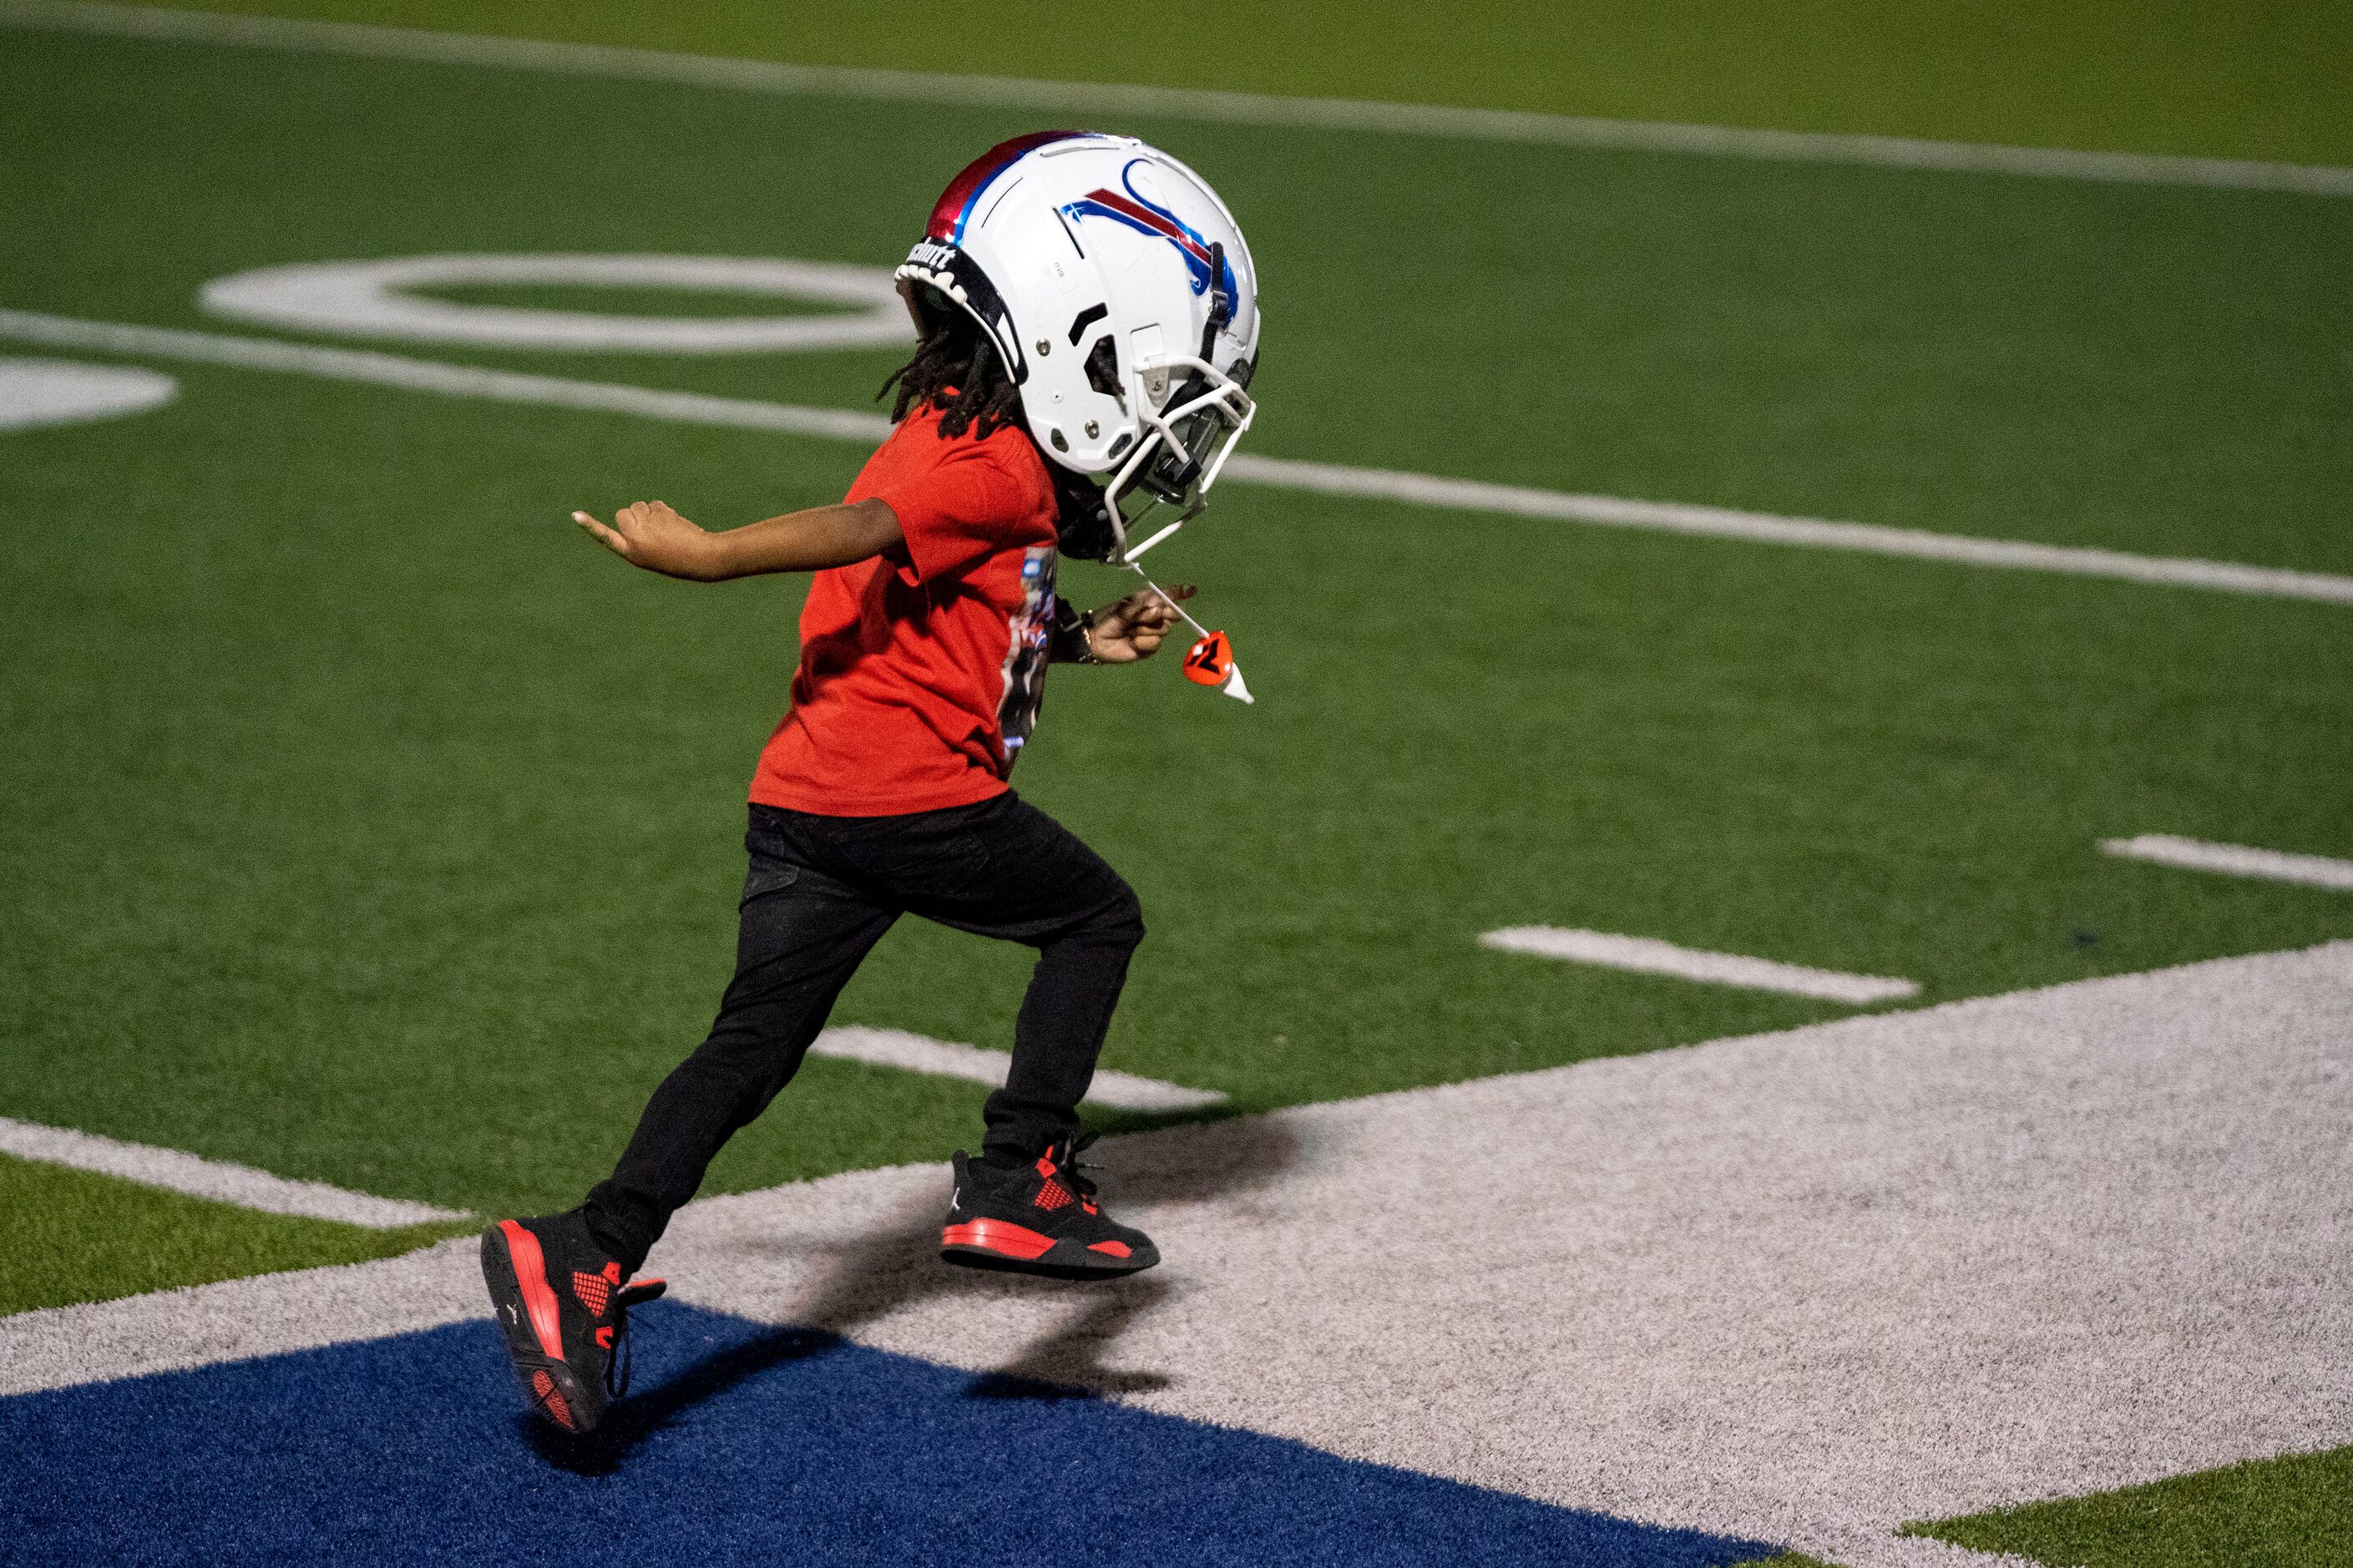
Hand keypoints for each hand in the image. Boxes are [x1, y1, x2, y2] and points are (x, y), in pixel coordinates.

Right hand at [572, 501, 719, 579]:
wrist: (701, 558)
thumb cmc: (676, 559)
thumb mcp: (653, 551)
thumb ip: (640, 534)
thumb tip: (640, 509)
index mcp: (630, 552)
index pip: (606, 537)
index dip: (591, 526)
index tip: (575, 515)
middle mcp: (635, 538)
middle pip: (623, 513)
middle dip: (635, 515)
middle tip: (653, 530)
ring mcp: (647, 525)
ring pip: (640, 505)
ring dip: (651, 512)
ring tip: (666, 529)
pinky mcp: (660, 514)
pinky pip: (656, 504)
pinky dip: (664, 511)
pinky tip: (675, 524)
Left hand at [1085, 584, 1195, 661]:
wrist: (1096, 639)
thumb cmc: (1108, 619)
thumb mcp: (1125, 607)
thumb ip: (1143, 606)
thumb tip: (1159, 610)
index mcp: (1148, 602)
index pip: (1168, 596)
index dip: (1180, 592)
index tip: (1191, 590)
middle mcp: (1154, 616)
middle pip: (1173, 613)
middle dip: (1166, 612)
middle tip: (1152, 614)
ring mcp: (1153, 632)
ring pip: (1163, 628)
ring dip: (1146, 628)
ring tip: (1130, 629)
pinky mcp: (1150, 647)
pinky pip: (1155, 643)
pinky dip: (1143, 641)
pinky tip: (1132, 641)